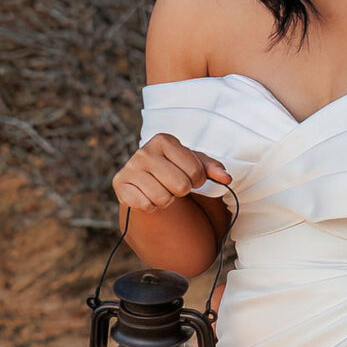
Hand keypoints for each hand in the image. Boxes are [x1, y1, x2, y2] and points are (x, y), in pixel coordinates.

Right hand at [111, 134, 228, 216]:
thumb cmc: (175, 168)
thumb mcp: (195, 163)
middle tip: (174, 185)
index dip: (198, 180)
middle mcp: (144, 151)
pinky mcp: (120, 185)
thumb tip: (226, 178)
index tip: (191, 177)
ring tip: (161, 189)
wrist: (146, 178)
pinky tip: (148, 195)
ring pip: (162, 199)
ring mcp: (129, 168)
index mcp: (163, 140)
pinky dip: (151, 206)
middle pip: (180, 186)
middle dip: (182, 191)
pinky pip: (146, 206)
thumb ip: (213, 169)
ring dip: (167, 200)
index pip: (195, 171)